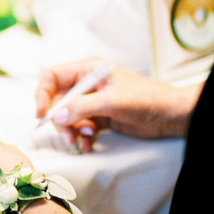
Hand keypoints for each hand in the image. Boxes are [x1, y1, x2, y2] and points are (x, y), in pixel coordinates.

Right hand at [34, 57, 200, 151]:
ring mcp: (93, 102)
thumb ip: (82, 107)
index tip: (41, 113)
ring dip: (70, 130)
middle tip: (67, 133)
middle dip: (60, 119)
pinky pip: (79, 127)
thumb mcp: (112, 101)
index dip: (42, 94)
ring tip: (81, 139)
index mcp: (88, 70)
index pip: (53, 77)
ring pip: (67, 117)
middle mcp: (87, 85)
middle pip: (57, 101)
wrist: (173, 116)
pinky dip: (81, 137)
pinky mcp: (99, 117)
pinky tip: (88, 143)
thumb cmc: (149, 99)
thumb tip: (57, 114)